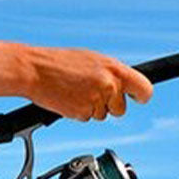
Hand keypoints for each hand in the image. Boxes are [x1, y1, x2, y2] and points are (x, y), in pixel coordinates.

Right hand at [22, 46, 152, 120]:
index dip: (141, 96)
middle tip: (91, 91)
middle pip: (121, 109)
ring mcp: (95, 100)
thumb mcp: (92, 60)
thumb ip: (111, 73)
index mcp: (114, 69)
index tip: (138, 98)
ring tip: (75, 90)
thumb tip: (125, 84)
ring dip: (91, 107)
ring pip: (102, 115)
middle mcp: (108, 85)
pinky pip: (86, 118)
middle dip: (109, 105)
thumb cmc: (60, 62)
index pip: (144, 89)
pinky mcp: (81, 113)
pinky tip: (68, 98)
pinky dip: (78, 111)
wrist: (33, 70)